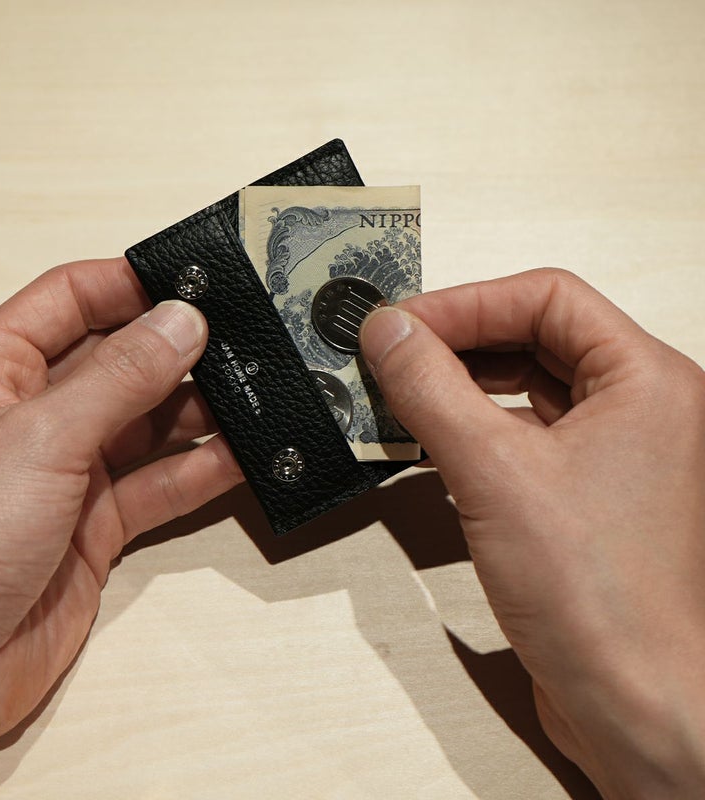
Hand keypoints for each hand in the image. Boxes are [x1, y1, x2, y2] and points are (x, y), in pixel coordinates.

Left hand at [0, 257, 241, 797]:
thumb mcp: (41, 436)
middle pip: (118, 362)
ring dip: (198, 413)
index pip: (69, 300)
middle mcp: (32, 415)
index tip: (195, 283)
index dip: (130, 286)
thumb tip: (183, 320)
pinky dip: (199, 472)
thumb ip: (120, 377)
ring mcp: (67, 471)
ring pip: (147, 425)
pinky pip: (158, 484)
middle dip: (177, 352)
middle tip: (242, 343)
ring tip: (254, 397)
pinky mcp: (96, 525)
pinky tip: (241, 458)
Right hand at [360, 269, 704, 798]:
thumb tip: (389, 332)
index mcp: (646, 380)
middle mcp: (639, 408)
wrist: (626, 701)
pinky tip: (427, 435)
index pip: (547, 297)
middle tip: (394, 350)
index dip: (467, 302)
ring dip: (460, 383)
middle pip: (536, 335)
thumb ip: (431, 389)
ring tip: (401, 389)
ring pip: (525, 385)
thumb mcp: (491, 472)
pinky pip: (521, 432)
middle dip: (459, 340)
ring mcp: (613, 450)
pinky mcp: (583, 489)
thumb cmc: (598, 600)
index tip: (405, 321)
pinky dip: (471, 425)